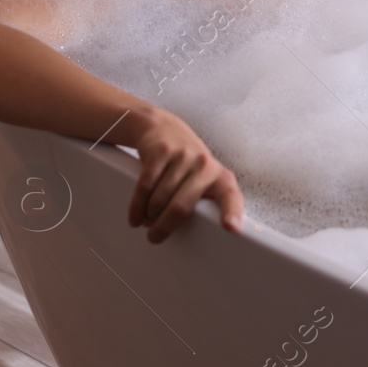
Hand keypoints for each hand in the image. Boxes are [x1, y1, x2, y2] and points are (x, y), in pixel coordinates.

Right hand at [125, 106, 243, 242]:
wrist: (165, 129)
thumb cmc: (189, 165)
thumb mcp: (204, 179)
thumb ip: (205, 201)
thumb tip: (200, 235)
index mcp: (221, 178)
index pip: (230, 196)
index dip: (231, 213)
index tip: (232, 229)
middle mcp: (205, 165)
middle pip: (181, 206)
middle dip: (164, 227)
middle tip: (154, 237)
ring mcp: (182, 157)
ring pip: (159, 199)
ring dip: (149, 216)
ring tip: (146, 221)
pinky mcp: (160, 152)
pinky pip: (145, 186)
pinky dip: (137, 206)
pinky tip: (135, 216)